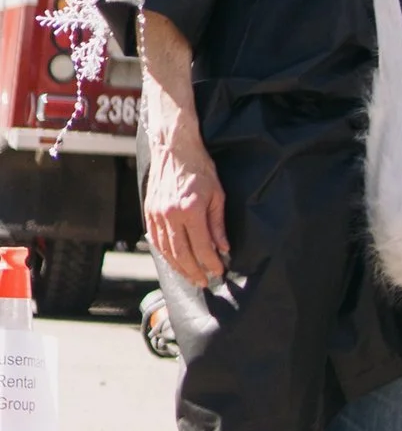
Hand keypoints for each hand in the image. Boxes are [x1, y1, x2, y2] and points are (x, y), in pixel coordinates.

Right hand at [146, 117, 229, 289]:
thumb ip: (218, 224)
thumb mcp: (217, 194)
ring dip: (179, 267)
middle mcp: (170, 215)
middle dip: (194, 271)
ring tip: (191, 277)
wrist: (174, 148)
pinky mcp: (149, 212)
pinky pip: (155, 241)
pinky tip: (174, 262)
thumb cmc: (200, 168)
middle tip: (204, 282)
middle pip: (182, 254)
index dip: (210, 262)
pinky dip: (165, 255)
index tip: (219, 271)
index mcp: (190, 210)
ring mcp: (157, 215)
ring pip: (166, 250)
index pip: (201, 247)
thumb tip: (223, 248)